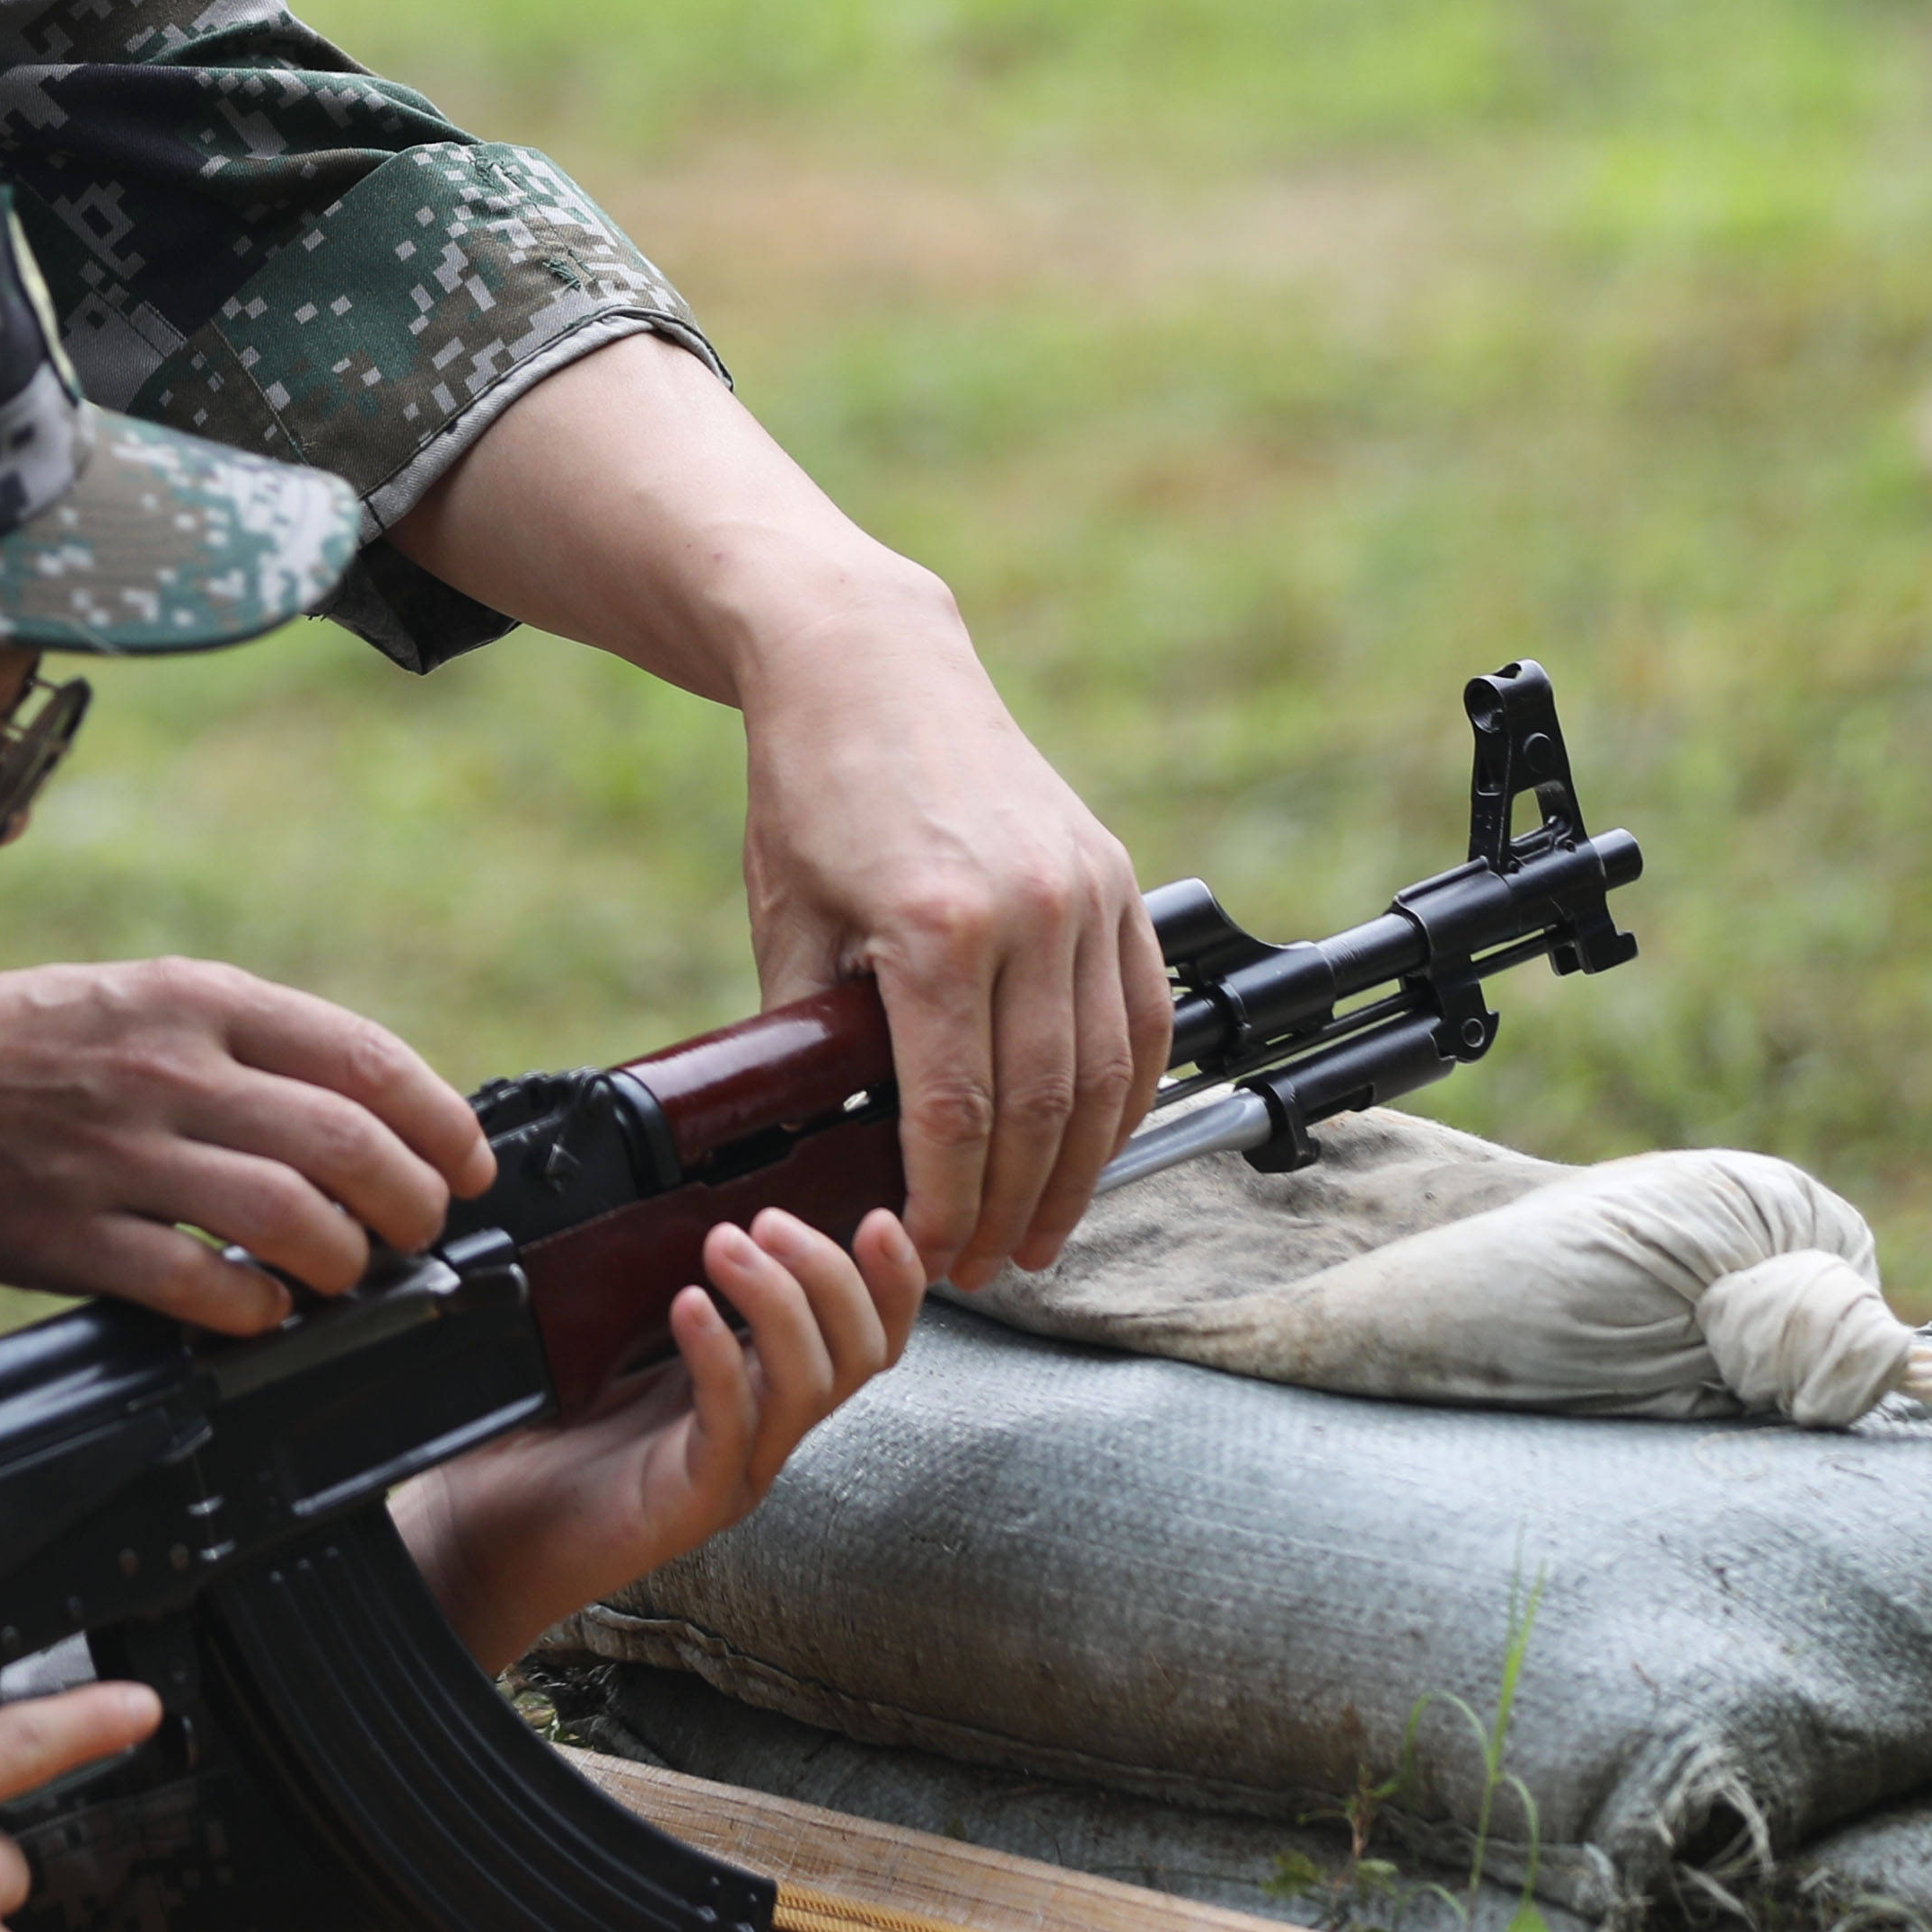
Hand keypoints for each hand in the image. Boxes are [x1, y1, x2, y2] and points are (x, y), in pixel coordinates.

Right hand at [0, 960, 494, 1337]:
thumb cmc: (14, 1045)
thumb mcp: (137, 1002)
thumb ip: (240, 1048)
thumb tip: (361, 1117)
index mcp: (194, 1000)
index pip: (363, 1057)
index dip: (441, 1123)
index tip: (467, 1168)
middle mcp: (166, 1067)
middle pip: (348, 1145)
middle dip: (410, 1207)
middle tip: (413, 1237)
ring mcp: (115, 1151)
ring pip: (289, 1218)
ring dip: (342, 1266)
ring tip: (339, 1280)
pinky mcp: (64, 1231)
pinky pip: (198, 1285)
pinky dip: (255, 1312)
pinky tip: (259, 1315)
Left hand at [391, 1206, 922, 1670]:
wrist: (489, 1536)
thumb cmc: (550, 1437)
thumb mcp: (618, 1344)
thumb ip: (663, 1284)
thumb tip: (682, 1194)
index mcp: (760, 1388)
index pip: (864, 1336)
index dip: (889, 1280)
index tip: (878, 1214)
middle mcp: (764, 1432)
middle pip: (858, 1357)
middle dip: (832, 1276)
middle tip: (771, 1220)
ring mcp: (734, 1472)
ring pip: (808, 1389)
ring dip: (780, 1304)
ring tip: (729, 1244)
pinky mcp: (689, 1504)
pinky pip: (729, 1430)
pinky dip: (718, 1360)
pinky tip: (689, 1308)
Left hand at [731, 605, 1156, 1286]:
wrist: (869, 664)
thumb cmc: (811, 787)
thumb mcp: (786, 917)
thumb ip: (809, 1035)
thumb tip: (827, 1137)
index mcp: (935, 926)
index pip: (954, 1110)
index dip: (945, 1202)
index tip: (930, 1256)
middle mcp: (1029, 912)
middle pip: (1040, 1108)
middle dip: (1011, 1206)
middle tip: (985, 1267)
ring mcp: (1087, 893)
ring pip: (1108, 1074)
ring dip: (1081, 1172)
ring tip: (1042, 1232)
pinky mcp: (1117, 879)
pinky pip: (1145, 1014)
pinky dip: (1131, 1094)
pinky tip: (1098, 1146)